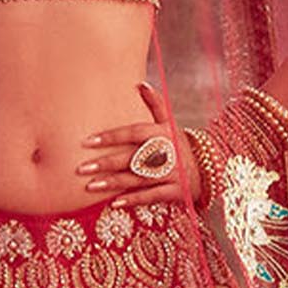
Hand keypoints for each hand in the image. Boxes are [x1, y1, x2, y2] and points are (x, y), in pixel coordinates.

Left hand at [77, 82, 194, 205]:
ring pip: (138, 179)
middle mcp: (166, 153)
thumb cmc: (177, 145)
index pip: (134, 133)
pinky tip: (114, 203)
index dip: (111, 136)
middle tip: (81, 168)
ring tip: (90, 186)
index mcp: (162, 134)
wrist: (206, 169)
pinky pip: (151, 197)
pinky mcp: (175, 192)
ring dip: (113, 184)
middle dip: (106, 163)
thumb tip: (140, 83)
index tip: (87, 141)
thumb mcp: (169, 124)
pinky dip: (133, 200)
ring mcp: (171, 174)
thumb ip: (156, 105)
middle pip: (132, 158)